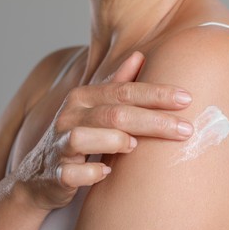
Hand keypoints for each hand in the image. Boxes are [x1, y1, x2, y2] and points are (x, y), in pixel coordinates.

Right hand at [12, 51, 193, 210]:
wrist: (41, 173)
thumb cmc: (79, 135)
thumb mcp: (96, 106)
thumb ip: (117, 84)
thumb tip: (140, 55)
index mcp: (84, 98)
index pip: (125, 90)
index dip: (157, 94)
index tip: (187, 99)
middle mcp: (70, 117)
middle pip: (115, 114)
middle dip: (154, 121)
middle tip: (186, 130)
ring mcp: (60, 145)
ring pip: (85, 138)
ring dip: (115, 141)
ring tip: (135, 147)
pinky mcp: (56, 173)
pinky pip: (72, 173)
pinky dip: (91, 174)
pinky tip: (106, 174)